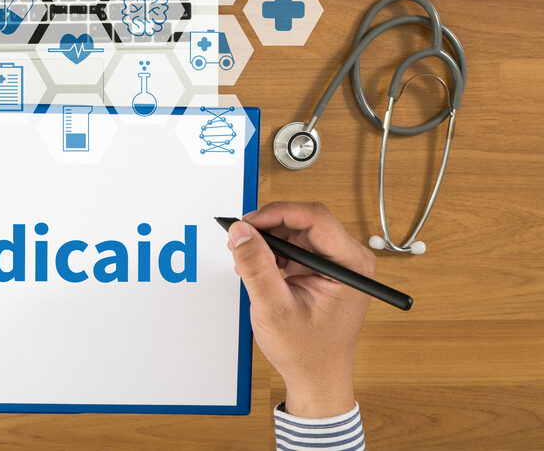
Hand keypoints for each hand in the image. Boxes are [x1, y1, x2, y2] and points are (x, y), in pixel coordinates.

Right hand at [226, 202, 375, 417]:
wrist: (317, 378)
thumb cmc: (308, 352)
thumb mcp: (274, 307)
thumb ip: (256, 265)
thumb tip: (241, 231)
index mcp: (350, 265)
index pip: (314, 218)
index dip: (276, 214)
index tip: (248, 223)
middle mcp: (349, 259)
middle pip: (304, 220)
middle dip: (269, 227)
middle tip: (241, 240)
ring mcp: (335, 263)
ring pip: (296, 230)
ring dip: (268, 239)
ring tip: (247, 260)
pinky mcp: (322, 269)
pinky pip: (295, 245)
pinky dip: (272, 251)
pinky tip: (259, 268)